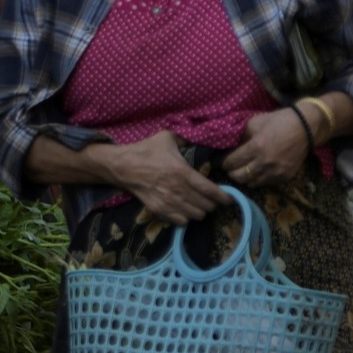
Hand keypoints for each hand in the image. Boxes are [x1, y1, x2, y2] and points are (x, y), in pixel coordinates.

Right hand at [106, 132, 228, 225]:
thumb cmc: (146, 150)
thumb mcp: (168, 137)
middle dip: (213, 204)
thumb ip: (186, 137)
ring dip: (201, 211)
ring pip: (195, 215)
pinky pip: (180, 221)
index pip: (210, 190)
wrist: (122, 166)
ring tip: (202, 205)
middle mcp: (178, 190)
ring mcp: (168, 202)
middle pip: (205, 205)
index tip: (230, 199)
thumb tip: (202, 132)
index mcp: (183, 172)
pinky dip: (187, 218)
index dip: (223, 197)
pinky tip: (187, 211)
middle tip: (215, 200)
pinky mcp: (158, 209)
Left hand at [223, 107, 313, 187]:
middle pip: (239, 176)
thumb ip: (241, 136)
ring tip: (243, 171)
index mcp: (256, 147)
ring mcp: (276, 171)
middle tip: (231, 168)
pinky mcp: (285, 177)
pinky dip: (258, 179)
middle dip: (231, 172)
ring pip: (251, 183)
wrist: (307, 127)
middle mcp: (265, 162)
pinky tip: (258, 171)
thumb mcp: (256, 122)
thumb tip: (229, 147)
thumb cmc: (280, 121)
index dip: (224, 162)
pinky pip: (265, 183)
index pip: (232, 162)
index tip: (224, 161)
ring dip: (244, 178)